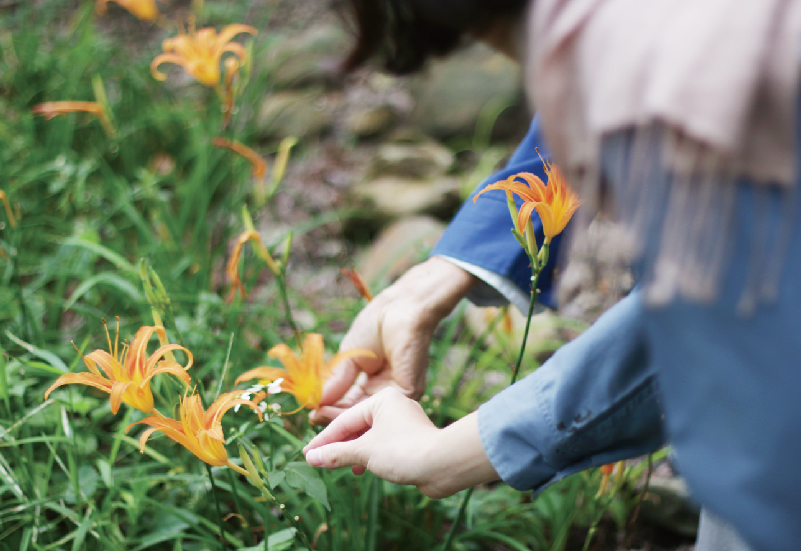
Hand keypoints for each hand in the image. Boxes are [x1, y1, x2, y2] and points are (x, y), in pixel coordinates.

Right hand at [303, 388, 498, 498]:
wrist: (443, 465)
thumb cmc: (403, 450)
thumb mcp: (364, 452)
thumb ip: (336, 453)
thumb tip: (312, 458)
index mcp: (382, 398)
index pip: (344, 419)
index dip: (324, 439)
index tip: (307, 454)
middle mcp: (394, 406)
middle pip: (357, 426)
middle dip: (338, 445)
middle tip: (317, 461)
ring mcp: (404, 423)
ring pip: (370, 437)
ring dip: (353, 452)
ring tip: (337, 466)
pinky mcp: (412, 440)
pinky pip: (382, 445)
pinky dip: (369, 455)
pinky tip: (361, 469)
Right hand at [311, 257, 476, 423]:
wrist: (399, 310)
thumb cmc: (376, 325)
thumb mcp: (349, 355)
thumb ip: (336, 380)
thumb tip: (315, 400)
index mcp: (372, 378)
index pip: (350, 401)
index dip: (331, 408)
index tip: (312, 414)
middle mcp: (384, 388)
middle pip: (357, 411)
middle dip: (334, 417)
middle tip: (314, 420)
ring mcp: (395, 391)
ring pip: (366, 413)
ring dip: (341, 417)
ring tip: (321, 418)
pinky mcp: (407, 391)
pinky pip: (379, 408)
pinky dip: (356, 413)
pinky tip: (337, 413)